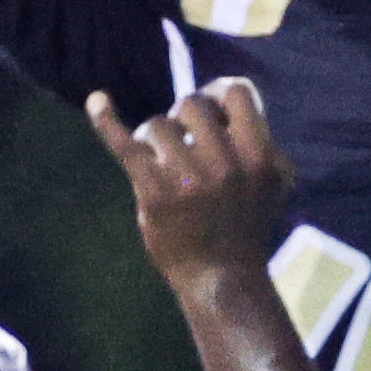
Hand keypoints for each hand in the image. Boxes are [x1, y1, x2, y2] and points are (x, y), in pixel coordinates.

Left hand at [90, 78, 294, 292]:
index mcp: (259, 157)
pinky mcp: (154, 193)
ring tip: (164, 161)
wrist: (222, 278)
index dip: (220, 93)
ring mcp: (188, 178)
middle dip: (184, 116)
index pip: (237, 92)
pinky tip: (97, 101)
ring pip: (159, 125)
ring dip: (158, 138)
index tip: (212, 109)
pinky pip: (125, 143)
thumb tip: (223, 95)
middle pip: (192, 104)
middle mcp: (225, 164)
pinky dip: (106, 120)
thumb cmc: (246, 224)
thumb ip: (259, 138)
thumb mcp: (273, 180)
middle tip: (184, 139)